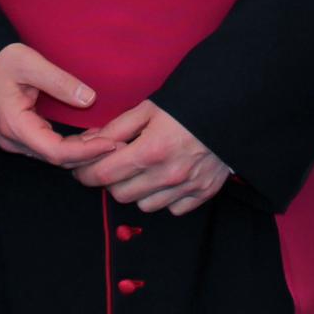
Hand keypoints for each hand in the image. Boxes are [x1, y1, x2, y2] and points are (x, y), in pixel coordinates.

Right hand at [0, 43, 118, 167]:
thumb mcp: (30, 63)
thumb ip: (59, 81)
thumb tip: (89, 99)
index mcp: (15, 125)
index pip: (57, 151)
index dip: (87, 152)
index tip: (112, 142)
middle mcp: (13, 140)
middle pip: (57, 159)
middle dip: (89, 154)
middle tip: (120, 142)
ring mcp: (14, 140)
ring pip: (53, 156)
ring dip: (81, 151)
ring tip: (110, 139)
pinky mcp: (19, 136)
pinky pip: (48, 148)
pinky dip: (71, 146)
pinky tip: (90, 136)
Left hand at [71, 101, 230, 214]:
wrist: (233, 109)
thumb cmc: (188, 105)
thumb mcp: (148, 108)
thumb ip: (115, 128)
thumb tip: (87, 142)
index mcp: (151, 150)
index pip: (103, 176)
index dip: (85, 173)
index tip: (80, 169)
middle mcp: (168, 175)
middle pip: (120, 194)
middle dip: (110, 181)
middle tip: (112, 164)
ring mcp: (187, 187)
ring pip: (143, 205)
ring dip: (136, 191)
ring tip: (142, 170)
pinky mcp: (203, 193)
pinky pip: (171, 208)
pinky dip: (163, 197)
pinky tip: (165, 177)